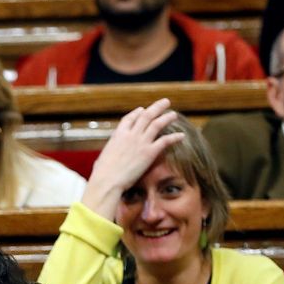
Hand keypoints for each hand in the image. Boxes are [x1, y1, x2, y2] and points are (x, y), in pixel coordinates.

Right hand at [81, 99, 182, 220]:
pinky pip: (165, 141)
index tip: (143, 110)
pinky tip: (182, 135)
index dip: (137, 113)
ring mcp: (141, 142)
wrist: (108, 181)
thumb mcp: (103, 158)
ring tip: (173, 114)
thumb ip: (109, 155)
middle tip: (165, 102)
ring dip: (166, 117)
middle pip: (146, 115)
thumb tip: (102, 162)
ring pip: (157, 124)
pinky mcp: (149, 153)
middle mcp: (131, 134)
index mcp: (118, 134)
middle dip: (157, 107)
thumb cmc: (102, 174)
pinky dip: (174, 137)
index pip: (130, 118)